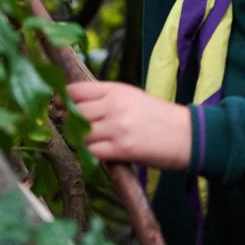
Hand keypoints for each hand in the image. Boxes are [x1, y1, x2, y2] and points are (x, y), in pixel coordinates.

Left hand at [66, 80, 191, 170]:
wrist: (187, 134)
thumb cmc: (158, 116)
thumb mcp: (131, 97)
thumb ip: (105, 98)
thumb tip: (74, 105)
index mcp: (115, 90)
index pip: (76, 91)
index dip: (61, 100)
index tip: (57, 107)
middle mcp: (113, 106)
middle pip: (73, 113)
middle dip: (66, 122)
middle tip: (69, 129)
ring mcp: (117, 128)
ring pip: (80, 134)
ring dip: (78, 141)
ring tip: (86, 142)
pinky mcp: (122, 149)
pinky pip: (92, 152)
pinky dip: (90, 154)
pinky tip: (97, 153)